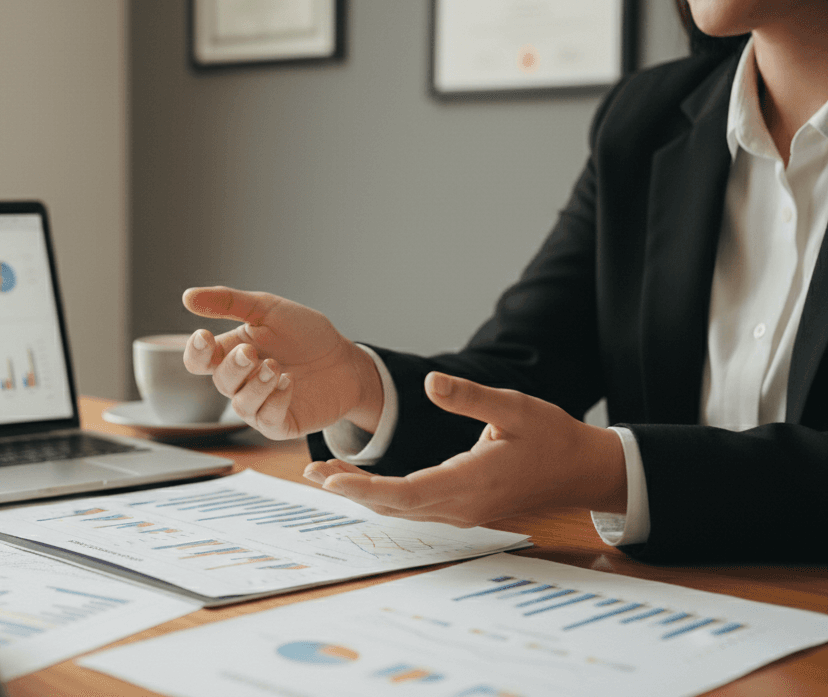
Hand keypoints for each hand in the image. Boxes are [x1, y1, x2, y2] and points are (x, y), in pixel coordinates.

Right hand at [182, 286, 382, 438]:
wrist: (346, 359)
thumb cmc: (305, 334)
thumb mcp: (268, 309)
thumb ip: (229, 303)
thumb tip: (187, 297)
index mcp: (232, 353)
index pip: (198, 361)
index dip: (195, 352)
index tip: (204, 336)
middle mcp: (242, 383)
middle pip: (220, 382)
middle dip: (233, 367)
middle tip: (251, 353)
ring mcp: (261, 405)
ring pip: (241, 405)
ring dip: (255, 385)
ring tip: (274, 367)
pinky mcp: (282, 423)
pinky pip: (268, 419)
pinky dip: (275, 400)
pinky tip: (288, 382)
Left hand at [303, 372, 625, 525]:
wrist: (582, 469)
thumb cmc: (551, 436)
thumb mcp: (514, 406)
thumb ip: (470, 397)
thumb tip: (430, 383)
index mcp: (471, 482)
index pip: (404, 493)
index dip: (364, 487)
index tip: (331, 477)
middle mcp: (462, 505)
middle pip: (394, 506)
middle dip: (351, 490)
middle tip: (312, 472)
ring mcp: (463, 512)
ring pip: (402, 509)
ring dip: (364, 494)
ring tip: (326, 475)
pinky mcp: (463, 508)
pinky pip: (416, 507)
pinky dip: (385, 495)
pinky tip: (364, 482)